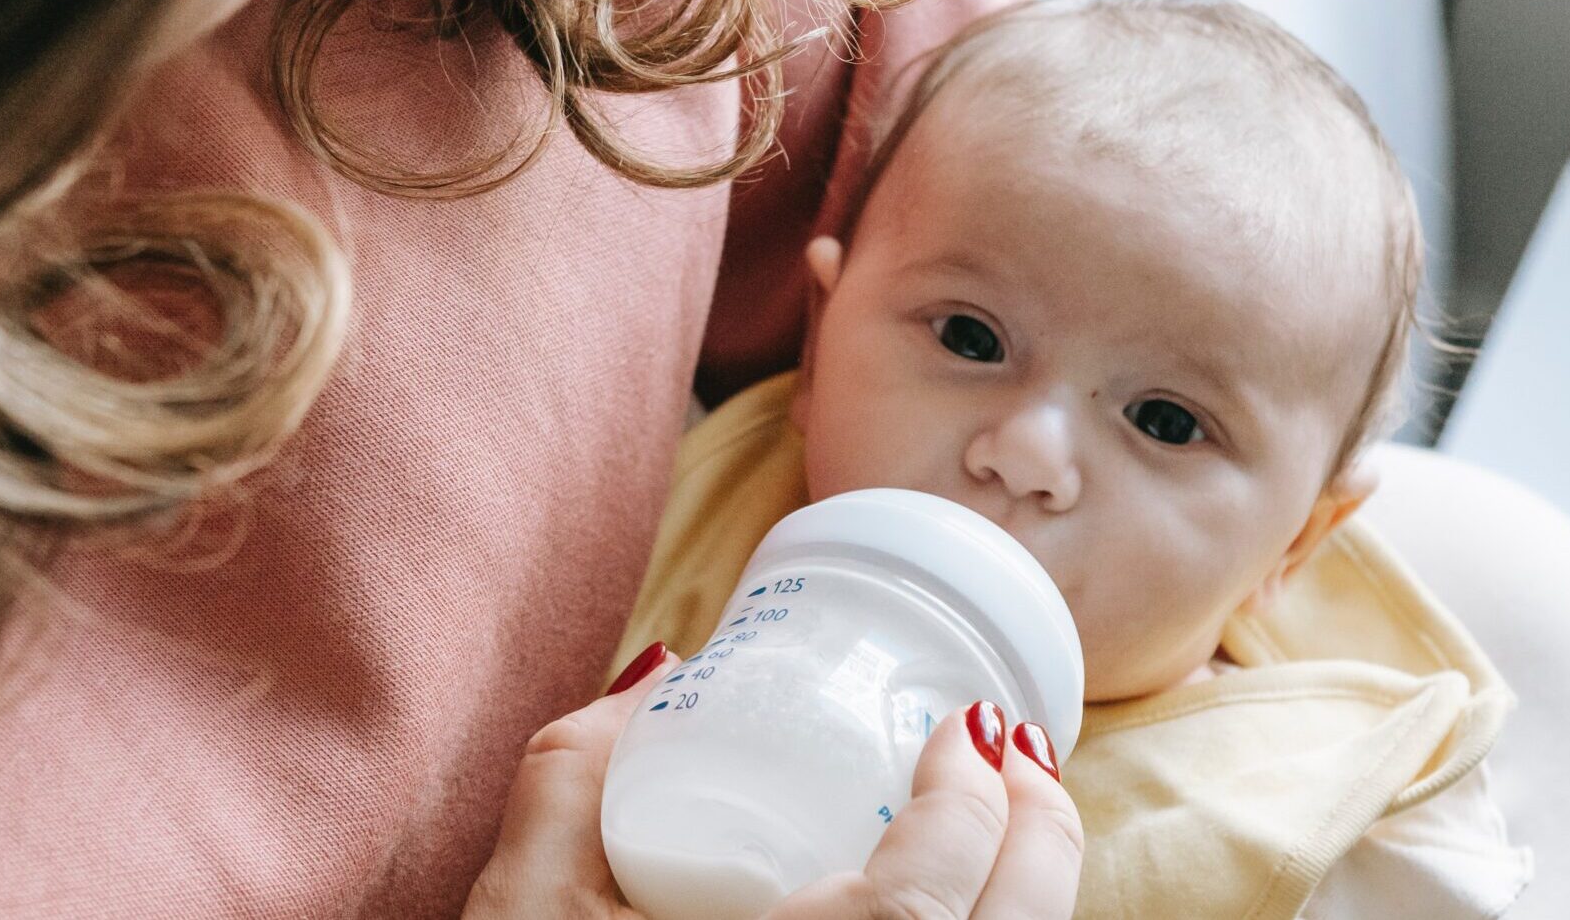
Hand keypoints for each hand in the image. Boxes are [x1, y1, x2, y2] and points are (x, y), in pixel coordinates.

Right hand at [465, 642, 1083, 918]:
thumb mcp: (524, 907)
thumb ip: (578, 773)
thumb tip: (661, 672)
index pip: (926, 893)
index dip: (976, 799)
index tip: (967, 728)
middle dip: (1045, 835)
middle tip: (1019, 757)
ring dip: (1034, 896)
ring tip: (1012, 829)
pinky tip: (969, 911)